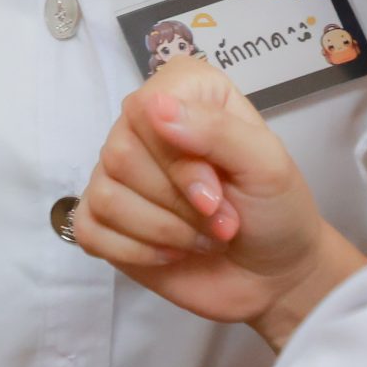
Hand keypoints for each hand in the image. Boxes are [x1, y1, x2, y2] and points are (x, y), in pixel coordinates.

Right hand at [72, 56, 360, 338]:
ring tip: (202, 237)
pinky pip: (90, 230)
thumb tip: (155, 107)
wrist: (274, 275)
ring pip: (106, 195)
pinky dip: (137, 252)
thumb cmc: (276, 210)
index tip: (216, 191)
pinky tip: (171, 253)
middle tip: (220, 219)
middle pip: (119, 154)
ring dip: (164, 231)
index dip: (176, 160)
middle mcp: (143, 124)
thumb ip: (216, 130)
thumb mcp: (267, 164)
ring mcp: (118, 173)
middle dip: (178, 203)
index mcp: (184, 91)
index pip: (144, 108)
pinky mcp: (104, 220)